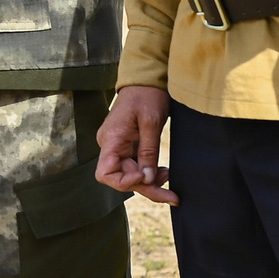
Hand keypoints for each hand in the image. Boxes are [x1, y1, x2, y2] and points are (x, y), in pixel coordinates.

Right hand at [94, 84, 176, 203]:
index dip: (124, 182)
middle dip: (147, 188)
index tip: (144, 176)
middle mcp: (110, 146)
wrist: (145, 79)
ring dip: (150, 182)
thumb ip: (148, 151)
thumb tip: (146, 178)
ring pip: (131, 174)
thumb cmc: (147, 95)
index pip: (105, 174)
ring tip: (170, 179)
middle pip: (122, 178)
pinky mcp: (126, 146)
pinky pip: (135, 165)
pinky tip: (164, 172)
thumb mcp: (151, 122)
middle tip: (173, 197)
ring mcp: (117, 146)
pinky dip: (149, 172)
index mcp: (111, 139)